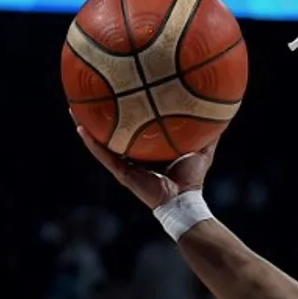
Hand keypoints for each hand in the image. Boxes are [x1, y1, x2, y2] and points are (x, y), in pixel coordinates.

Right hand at [71, 110, 216, 208]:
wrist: (185, 202)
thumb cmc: (193, 179)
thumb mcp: (202, 149)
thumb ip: (209, 132)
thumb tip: (224, 111)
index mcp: (147, 153)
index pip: (132, 131)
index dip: (125, 115)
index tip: (118, 95)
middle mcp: (132, 158)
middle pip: (112, 134)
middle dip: (101, 118)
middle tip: (90, 97)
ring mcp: (124, 166)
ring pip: (100, 144)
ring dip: (86, 127)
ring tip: (73, 108)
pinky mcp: (122, 174)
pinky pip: (103, 155)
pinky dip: (91, 143)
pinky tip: (80, 127)